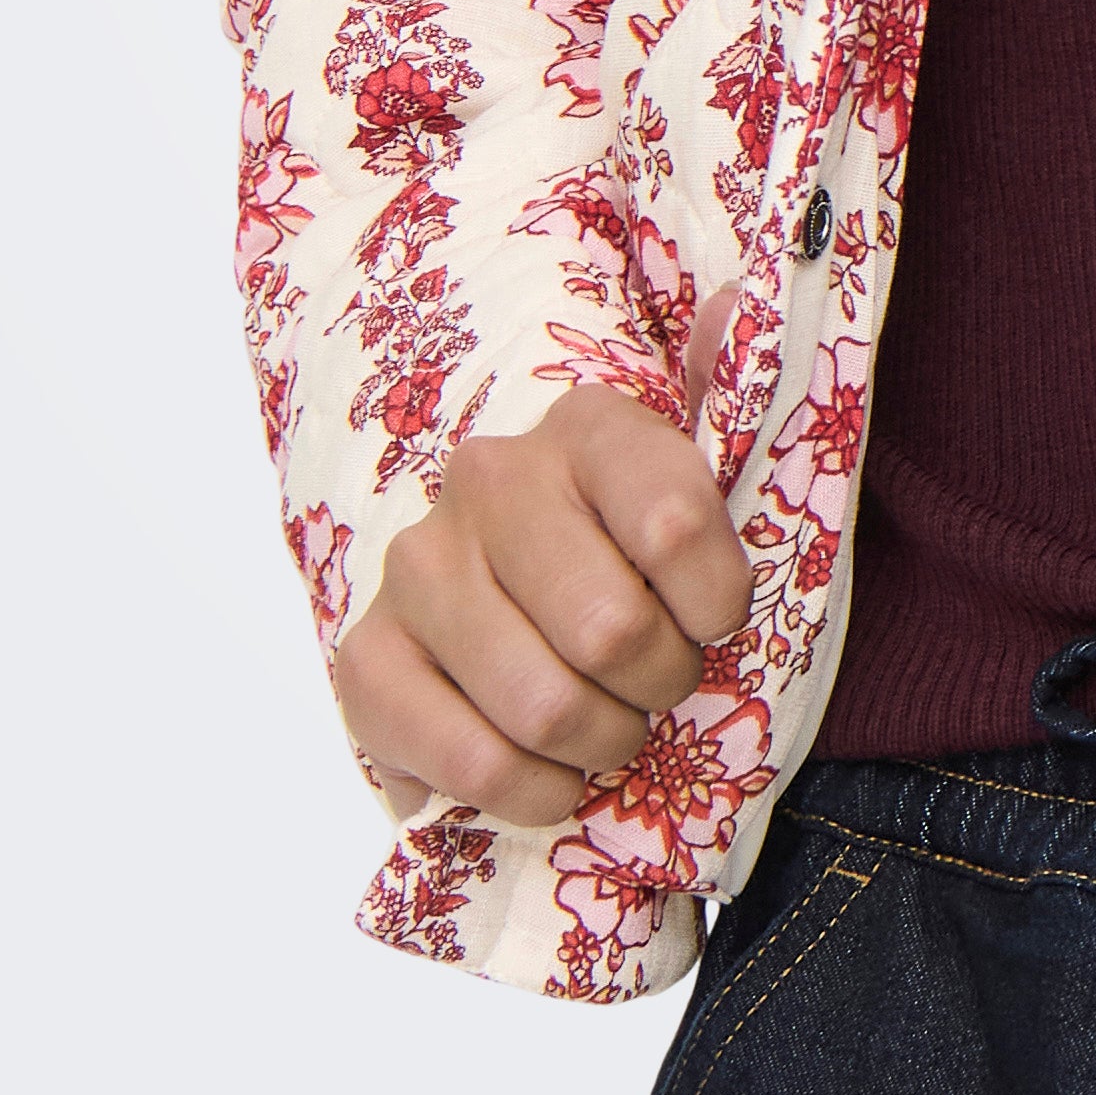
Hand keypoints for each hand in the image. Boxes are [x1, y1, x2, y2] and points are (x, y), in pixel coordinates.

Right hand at [331, 387, 752, 829]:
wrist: (509, 601)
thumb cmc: (629, 547)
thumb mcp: (695, 469)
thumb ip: (725, 391)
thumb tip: (731, 303)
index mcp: (584, 427)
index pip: (675, 522)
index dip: (716, 602)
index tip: (715, 620)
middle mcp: (488, 481)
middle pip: (611, 632)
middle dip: (660, 686)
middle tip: (658, 686)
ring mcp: (416, 570)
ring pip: (545, 706)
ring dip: (600, 744)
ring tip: (607, 726)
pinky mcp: (364, 662)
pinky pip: (469, 762)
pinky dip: (529, 792)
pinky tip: (548, 772)